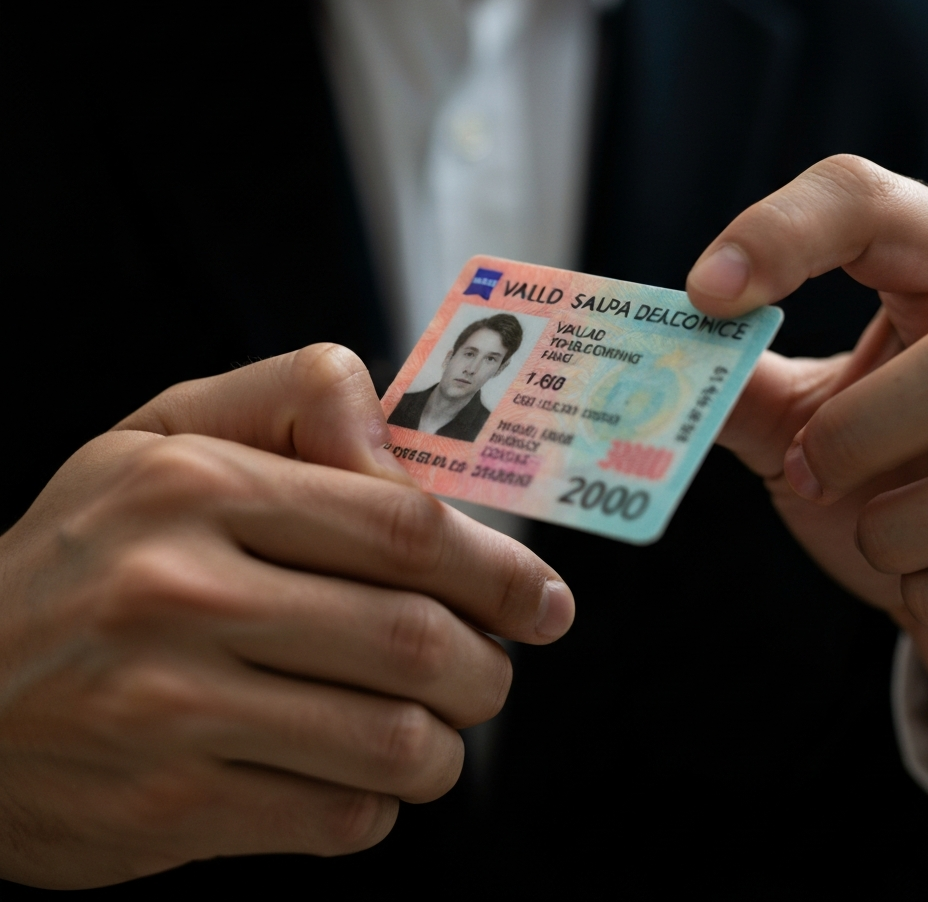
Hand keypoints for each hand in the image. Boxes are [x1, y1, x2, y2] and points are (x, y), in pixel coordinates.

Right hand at [0, 345, 573, 887]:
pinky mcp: (165, 808)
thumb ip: (295, 405)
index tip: (545, 600)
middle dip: (487, 666)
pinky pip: (335, 818)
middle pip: (413, 637)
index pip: (400, 523)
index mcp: (195, 487)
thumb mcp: (167, 434)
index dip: (497, 567)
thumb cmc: (86, 552)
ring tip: (435, 727)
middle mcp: (180, 592)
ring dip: (444, 744)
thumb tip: (410, 455)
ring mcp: (169, 709)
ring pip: (391, 741)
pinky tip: (356, 774)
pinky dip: (377, 803)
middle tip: (494, 669)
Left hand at [686, 156, 927, 799]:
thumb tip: (645, 362)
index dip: (780, 233)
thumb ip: (740, 387)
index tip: (705, 296)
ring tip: (881, 533)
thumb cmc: (892, 479)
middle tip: (806, 469)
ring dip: (896, 532)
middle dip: (858, 437)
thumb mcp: (811, 418)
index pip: (868, 201)